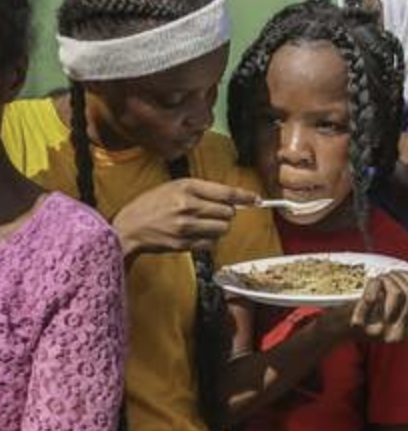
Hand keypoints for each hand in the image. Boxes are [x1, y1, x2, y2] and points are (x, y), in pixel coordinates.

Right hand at [112, 178, 257, 259]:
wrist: (128, 227)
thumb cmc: (150, 205)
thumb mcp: (173, 187)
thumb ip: (201, 190)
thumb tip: (231, 197)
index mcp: (186, 187)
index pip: (225, 192)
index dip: (244, 196)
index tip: (256, 199)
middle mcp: (188, 205)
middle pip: (228, 212)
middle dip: (227, 213)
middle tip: (215, 212)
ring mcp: (187, 226)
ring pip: (223, 228)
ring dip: (219, 227)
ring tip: (204, 224)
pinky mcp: (185, 243)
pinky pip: (212, 243)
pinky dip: (209, 240)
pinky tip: (197, 235)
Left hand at [321, 270, 407, 342]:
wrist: (335, 329)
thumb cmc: (362, 315)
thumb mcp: (388, 304)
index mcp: (406, 333)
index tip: (399, 276)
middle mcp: (396, 336)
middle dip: (400, 278)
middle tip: (387, 275)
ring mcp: (381, 332)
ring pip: (397, 292)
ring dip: (387, 279)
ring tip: (378, 280)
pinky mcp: (364, 327)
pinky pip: (376, 297)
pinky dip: (372, 287)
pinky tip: (370, 285)